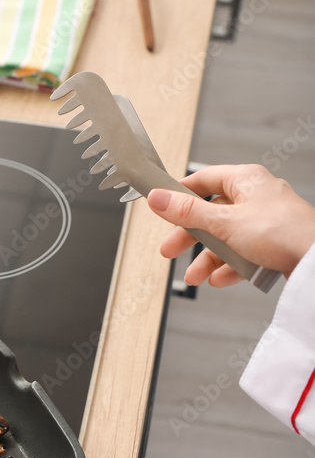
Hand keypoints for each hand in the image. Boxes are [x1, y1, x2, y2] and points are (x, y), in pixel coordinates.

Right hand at [147, 164, 314, 286]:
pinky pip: (244, 253)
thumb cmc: (281, 231)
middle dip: (190, 237)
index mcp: (245, 180)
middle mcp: (256, 197)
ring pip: (226, 238)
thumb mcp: (224, 222)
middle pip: (211, 214)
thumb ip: (188, 212)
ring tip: (195, 276)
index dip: (180, 193)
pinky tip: (219, 279)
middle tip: (170, 250)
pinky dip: (229, 266)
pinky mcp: (273, 244)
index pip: (204, 179)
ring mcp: (265, 222)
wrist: (314, 260)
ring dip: (207, 259)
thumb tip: (158, 198)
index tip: (162, 206)